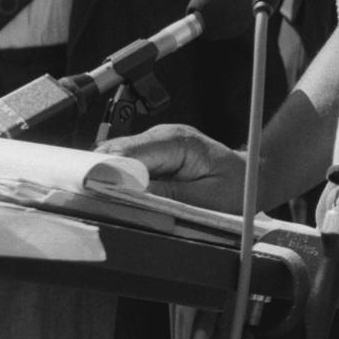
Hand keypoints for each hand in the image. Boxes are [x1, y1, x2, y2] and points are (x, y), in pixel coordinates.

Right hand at [98, 123, 247, 210]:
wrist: (252, 177)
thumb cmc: (237, 186)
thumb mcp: (208, 197)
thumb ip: (170, 196)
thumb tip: (134, 196)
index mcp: (178, 141)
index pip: (131, 151)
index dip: (107, 170)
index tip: (89, 189)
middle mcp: (163, 137)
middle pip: (117, 151)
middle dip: (99, 174)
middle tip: (85, 200)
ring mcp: (156, 145)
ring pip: (116, 158)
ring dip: (105, 178)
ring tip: (94, 201)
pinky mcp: (152, 157)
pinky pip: (125, 166)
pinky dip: (115, 181)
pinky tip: (110, 197)